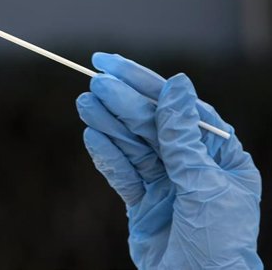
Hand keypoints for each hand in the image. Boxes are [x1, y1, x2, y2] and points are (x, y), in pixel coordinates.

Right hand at [76, 53, 261, 268]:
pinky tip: (91, 136)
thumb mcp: (204, 182)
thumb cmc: (219, 241)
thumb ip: (182, 135)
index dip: (143, 82)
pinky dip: (106, 156)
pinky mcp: (142, 202)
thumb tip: (176, 84)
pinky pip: (122, 173)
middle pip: (150, 123)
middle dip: (122, 103)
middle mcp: (190, 163)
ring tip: (83, 103)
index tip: (110, 63)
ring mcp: (165, 182)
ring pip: (131, 145)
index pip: (176, 106)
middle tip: (93, 83)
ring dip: (108, 124)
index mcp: (217, 153)